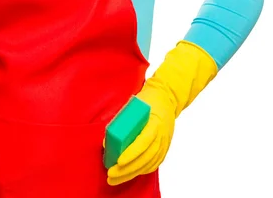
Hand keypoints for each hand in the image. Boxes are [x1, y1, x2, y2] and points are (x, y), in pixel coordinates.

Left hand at [104, 40, 217, 185]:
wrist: (167, 97)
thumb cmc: (147, 99)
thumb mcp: (134, 105)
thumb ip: (122, 121)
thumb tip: (107, 141)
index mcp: (155, 122)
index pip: (143, 142)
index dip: (132, 154)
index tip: (119, 161)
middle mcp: (162, 135)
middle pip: (145, 158)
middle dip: (127, 169)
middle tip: (111, 174)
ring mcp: (165, 143)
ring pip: (148, 164)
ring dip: (131, 173)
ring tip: (116, 178)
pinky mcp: (164, 148)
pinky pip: (153, 164)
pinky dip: (141, 170)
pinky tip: (130, 174)